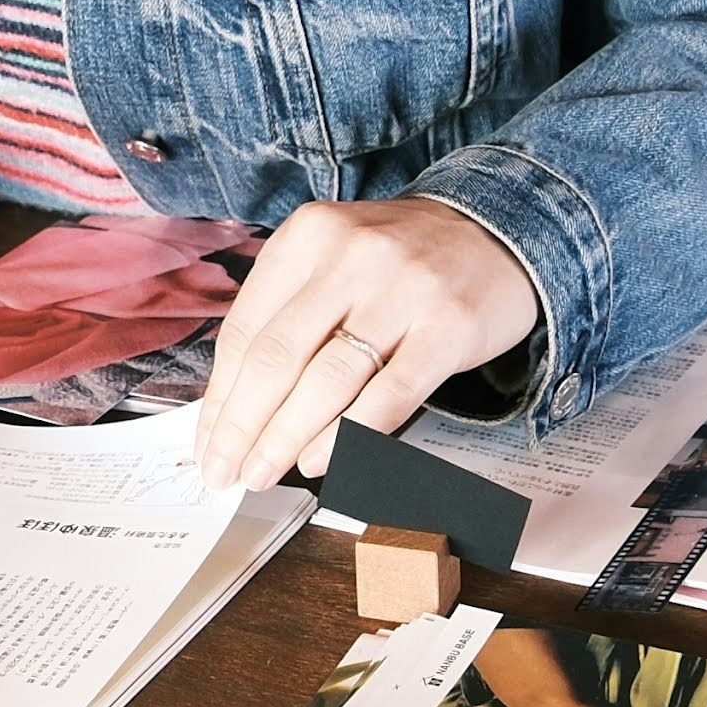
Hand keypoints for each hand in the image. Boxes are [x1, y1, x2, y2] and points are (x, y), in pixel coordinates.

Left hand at [189, 195, 542, 490]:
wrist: (499, 231)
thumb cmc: (399, 262)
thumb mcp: (332, 262)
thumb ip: (286, 318)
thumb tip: (232, 408)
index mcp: (307, 236)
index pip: (245, 329)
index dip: (219, 397)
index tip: (208, 445)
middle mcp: (350, 256)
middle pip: (276, 357)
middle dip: (243, 426)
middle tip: (226, 472)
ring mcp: (403, 289)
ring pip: (326, 379)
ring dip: (285, 437)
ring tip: (263, 475)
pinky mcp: (448, 327)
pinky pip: (389, 393)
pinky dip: (348, 435)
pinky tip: (319, 460)